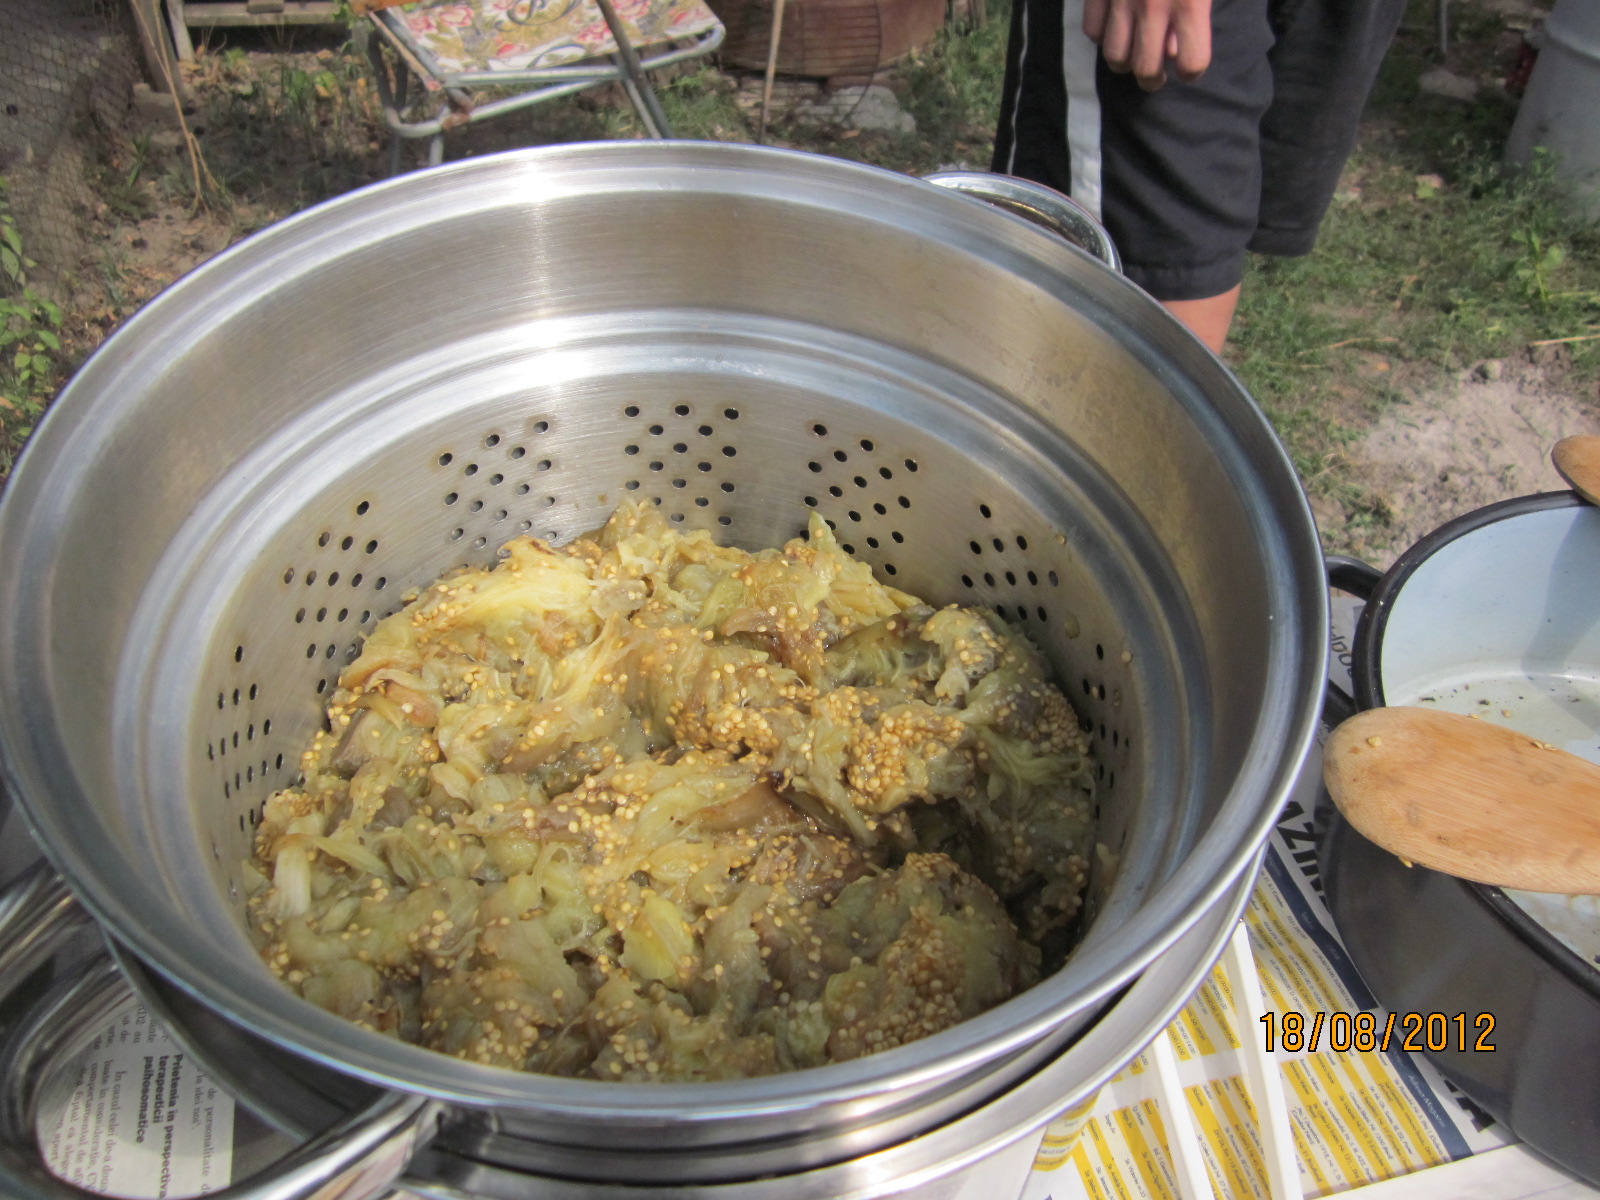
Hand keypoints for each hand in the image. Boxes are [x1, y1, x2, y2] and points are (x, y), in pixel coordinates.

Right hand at [1083, 0, 1211, 90]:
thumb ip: (1195, 12)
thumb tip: (1173, 50)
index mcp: (1190, 2)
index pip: (1191, 63)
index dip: (1191, 69)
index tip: (1188, 66)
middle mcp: (1153, 6)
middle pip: (1146, 70)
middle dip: (1153, 78)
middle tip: (1156, 73)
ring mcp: (1120, 0)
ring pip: (1115, 56)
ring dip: (1125, 62)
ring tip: (1133, 53)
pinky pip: (1092, 30)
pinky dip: (1101, 36)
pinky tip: (1114, 28)